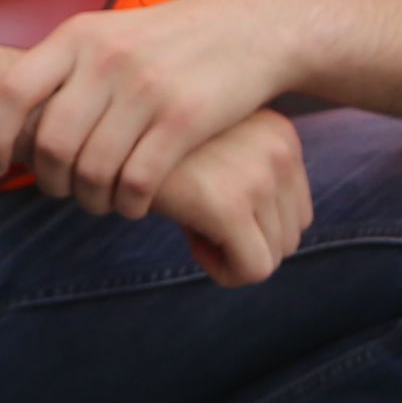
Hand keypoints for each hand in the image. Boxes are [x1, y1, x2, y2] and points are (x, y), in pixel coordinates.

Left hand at [0, 0, 311, 215]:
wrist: (252, 29)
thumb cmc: (171, 41)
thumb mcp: (111, 33)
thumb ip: (66, 65)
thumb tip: (15, 114)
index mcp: (79, 35)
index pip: (12, 94)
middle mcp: (107, 59)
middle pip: (52, 145)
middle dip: (51, 182)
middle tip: (64, 191)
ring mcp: (146, 89)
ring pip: (92, 171)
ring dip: (90, 199)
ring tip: (101, 200)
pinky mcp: (185, 120)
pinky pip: (136, 182)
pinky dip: (127, 204)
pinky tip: (133, 203)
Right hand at [149, 108, 315, 286]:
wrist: (103, 131)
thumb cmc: (153, 147)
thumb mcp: (213, 148)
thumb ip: (246, 174)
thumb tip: (271, 239)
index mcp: (281, 135)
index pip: (299, 213)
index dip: (256, 226)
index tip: (212, 208)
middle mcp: (279, 150)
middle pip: (291, 237)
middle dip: (245, 243)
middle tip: (197, 222)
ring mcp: (258, 175)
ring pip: (275, 256)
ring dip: (231, 254)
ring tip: (191, 225)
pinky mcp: (229, 204)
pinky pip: (252, 270)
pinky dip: (223, 271)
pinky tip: (189, 240)